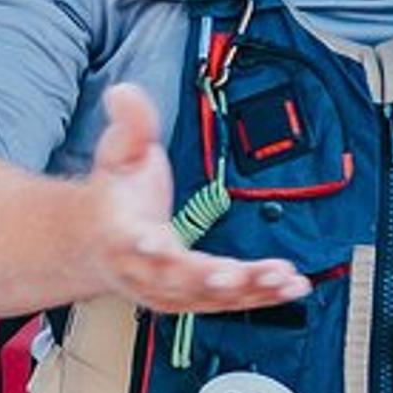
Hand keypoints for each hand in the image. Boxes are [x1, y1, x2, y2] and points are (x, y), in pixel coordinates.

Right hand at [84, 83, 308, 313]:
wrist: (101, 242)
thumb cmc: (113, 199)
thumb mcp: (117, 154)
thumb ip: (129, 124)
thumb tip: (125, 92)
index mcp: (122, 235)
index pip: (132, 243)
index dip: (146, 248)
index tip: (157, 245)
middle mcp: (146, 271)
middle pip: (179, 279)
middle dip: (212, 278)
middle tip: (240, 275)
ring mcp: (171, 290)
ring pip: (211, 295)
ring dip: (249, 289)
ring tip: (283, 278)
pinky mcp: (195, 297)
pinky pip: (231, 300)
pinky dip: (263, 295)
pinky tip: (291, 286)